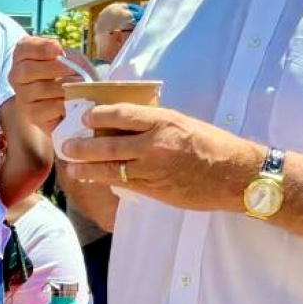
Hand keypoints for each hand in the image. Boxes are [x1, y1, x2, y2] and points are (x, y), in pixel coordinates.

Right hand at [9, 36, 77, 133]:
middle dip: (55, 68)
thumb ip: (69, 56)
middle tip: (74, 70)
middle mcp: (17, 75)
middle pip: (27, 70)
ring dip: (64, 86)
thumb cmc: (74, 75)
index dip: (41, 48)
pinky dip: (65, 103)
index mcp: (23, 55)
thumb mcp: (74, 59)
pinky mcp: (32, 114)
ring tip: (80, 86)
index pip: (23, 48)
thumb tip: (62, 57)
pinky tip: (74, 101)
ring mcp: (22, 96)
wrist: (79, 101)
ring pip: (39, 89)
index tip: (60, 49)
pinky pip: (48, 107)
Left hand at [60, 103, 259, 211]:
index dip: (99, 115)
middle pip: (109, 143)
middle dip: (83, 145)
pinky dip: (107, 180)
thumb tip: (125, 122)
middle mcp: (156, 143)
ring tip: (72, 166)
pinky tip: (94, 179)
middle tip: (67, 144)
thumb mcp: (183, 123)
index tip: (85, 117)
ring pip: (112, 167)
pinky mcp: (156, 189)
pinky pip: (125, 183)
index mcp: (164, 121)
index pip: (122, 114)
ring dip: (87, 167)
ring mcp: (154, 168)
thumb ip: (155, 123)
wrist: (236, 175)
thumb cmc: (212, 145)